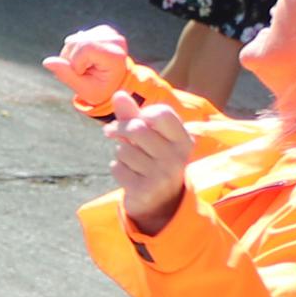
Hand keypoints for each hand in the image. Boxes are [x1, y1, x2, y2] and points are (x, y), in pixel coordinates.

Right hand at [42, 25, 134, 114]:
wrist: (114, 83)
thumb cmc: (101, 89)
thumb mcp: (85, 90)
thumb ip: (67, 76)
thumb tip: (47, 62)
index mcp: (116, 55)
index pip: (85, 47)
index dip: (76, 62)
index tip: (83, 74)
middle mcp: (115, 40)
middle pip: (76, 43)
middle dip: (70, 60)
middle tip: (81, 73)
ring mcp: (109, 33)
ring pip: (73, 40)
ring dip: (70, 56)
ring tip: (83, 67)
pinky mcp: (101, 30)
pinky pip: (75, 38)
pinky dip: (74, 50)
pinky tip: (84, 59)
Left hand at [106, 93, 196, 236]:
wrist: (162, 203)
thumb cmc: (153, 161)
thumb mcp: (148, 137)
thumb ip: (133, 115)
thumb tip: (118, 94)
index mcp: (183, 140)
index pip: (160, 113)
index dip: (141, 114)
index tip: (134, 119)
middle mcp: (177, 157)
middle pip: (137, 129)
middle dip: (119, 129)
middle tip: (112, 132)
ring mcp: (162, 175)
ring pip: (124, 150)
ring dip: (120, 153)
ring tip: (131, 161)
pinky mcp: (146, 190)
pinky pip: (118, 168)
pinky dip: (118, 169)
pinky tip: (130, 175)